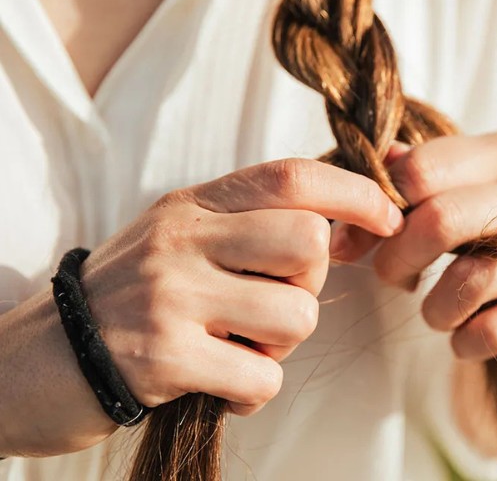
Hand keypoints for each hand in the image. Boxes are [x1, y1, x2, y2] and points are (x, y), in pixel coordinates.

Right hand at [0, 158, 402, 456]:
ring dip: (279, 344)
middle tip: (271, 300)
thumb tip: (344, 223)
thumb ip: (250, 223)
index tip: (389, 218)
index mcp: (193, 205)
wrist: (37, 361)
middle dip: (309, 281)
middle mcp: (182, 240)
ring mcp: (172, 297)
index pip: (292, 178)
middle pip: (307, 242)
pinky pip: (264, 377)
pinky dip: (253, 389)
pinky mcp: (165, 359)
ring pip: (296, 315)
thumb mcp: (182, 238)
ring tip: (235, 345)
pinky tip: (219, 382)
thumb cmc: (130, 297)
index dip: (355, 193)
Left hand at [331, 131, 496, 421]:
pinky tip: (468, 338)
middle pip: (443, 218)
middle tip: (394, 278)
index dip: (377, 210)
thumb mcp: (459, 206)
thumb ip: (411, 187)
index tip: (360, 241)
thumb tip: (362, 185)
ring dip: (436, 309)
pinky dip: (468, 341)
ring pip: (471, 278)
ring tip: (438, 313)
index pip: (424, 168)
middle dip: (398, 259)